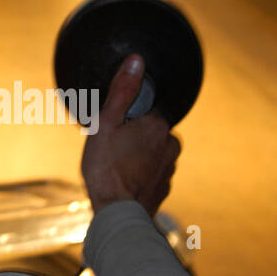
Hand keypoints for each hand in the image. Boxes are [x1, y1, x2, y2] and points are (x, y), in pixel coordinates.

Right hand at [81, 54, 181, 216]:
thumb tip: (136, 61)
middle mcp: (170, 145)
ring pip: (153, 151)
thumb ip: (122, 91)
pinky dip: (141, 174)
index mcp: (158, 125)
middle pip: (150, 130)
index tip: (113, 129)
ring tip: (116, 167)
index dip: (126, 116)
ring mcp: (170, 168)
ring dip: (138, 155)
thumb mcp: (105, 123)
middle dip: (133, 135)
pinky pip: (153, 172)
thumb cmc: (106, 169)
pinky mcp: (164, 188)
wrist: (115, 214)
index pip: (146, 108)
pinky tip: (123, 180)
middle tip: (111, 149)